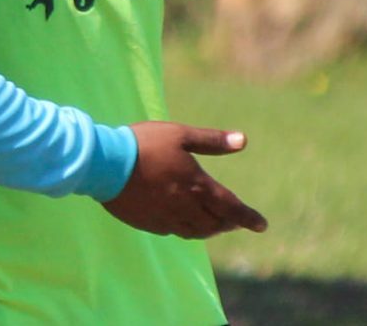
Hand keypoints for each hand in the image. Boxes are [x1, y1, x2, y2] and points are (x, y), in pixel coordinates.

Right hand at [100, 121, 267, 238]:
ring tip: (214, 224)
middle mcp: (186, 207)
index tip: (262, 225)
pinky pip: (174, 231)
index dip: (248, 217)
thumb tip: (242, 140)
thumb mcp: (180, 135)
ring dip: (210, 229)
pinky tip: (183, 222)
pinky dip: (187, 228)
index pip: (231, 208)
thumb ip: (211, 140)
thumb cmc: (144, 144)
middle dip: (229, 223)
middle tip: (235, 221)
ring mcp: (167, 218)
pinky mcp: (149, 223)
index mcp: (197, 185)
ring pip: (196, 231)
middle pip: (215, 223)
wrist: (104, 164)